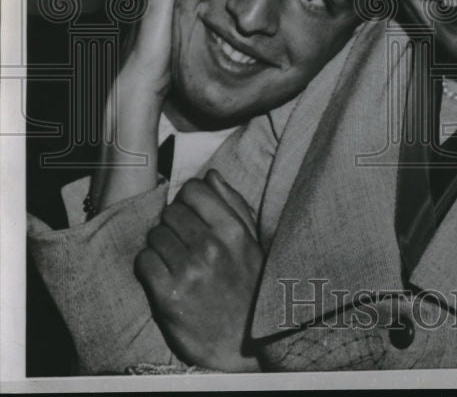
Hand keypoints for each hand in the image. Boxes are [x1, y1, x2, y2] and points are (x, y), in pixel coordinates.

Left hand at [135, 171, 262, 371]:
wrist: (244, 341)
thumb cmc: (248, 286)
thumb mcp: (251, 242)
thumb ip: (232, 204)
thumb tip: (210, 176)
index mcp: (234, 230)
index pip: (194, 190)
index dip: (188, 200)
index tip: (191, 215)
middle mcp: (211, 246)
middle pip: (170, 212)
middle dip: (173, 225)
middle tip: (182, 243)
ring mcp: (189, 271)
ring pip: (155, 235)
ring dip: (160, 246)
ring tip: (174, 261)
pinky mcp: (168, 295)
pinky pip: (144, 260)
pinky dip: (148, 265)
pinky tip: (162, 275)